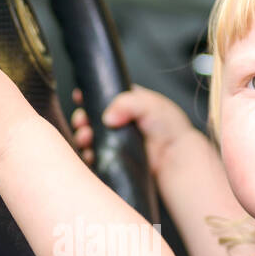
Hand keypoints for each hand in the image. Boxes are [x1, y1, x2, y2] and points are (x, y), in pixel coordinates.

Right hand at [70, 83, 192, 179]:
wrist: (175, 157)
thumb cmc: (169, 127)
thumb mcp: (150, 104)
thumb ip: (127, 103)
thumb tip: (108, 116)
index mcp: (125, 103)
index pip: (100, 96)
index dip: (88, 97)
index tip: (79, 98)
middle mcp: (117, 121)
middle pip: (89, 117)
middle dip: (81, 119)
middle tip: (82, 122)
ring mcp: (113, 141)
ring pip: (88, 137)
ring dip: (82, 137)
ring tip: (85, 138)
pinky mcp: (112, 158)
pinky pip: (93, 156)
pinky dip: (88, 155)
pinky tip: (90, 154)